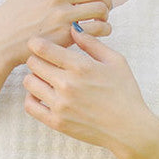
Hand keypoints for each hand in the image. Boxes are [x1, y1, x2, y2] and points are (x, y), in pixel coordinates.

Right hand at [0, 0, 120, 73]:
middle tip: (107, 5)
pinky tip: (101, 31)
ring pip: (100, 9)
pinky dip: (104, 29)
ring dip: (106, 14)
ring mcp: (62, 14)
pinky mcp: (66, 34)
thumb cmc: (15, 17)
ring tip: (102, 19)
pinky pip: (97, 28)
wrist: (0, 41)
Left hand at [23, 24, 158, 156]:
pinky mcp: (58, 123)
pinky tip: (42, 97)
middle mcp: (67, 84)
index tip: (39, 45)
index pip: (42, 47)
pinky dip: (32, 99)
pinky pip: (30, 106)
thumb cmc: (125, 94)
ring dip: (34, 78)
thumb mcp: (116, 62)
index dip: (37, 43)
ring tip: (44, 80)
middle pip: (33, 63)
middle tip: (45, 63)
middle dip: (37, 59)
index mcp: (80, 66)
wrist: (129, 129)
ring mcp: (61, 105)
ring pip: (29, 83)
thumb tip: (73, 29)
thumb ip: (92, 44)